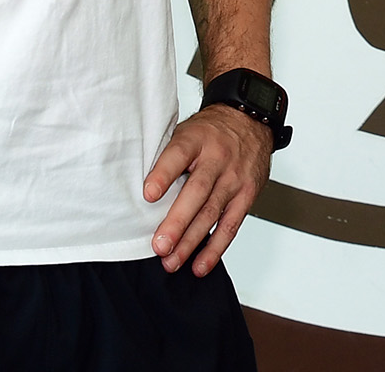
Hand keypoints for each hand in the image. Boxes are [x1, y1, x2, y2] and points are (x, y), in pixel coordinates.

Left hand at [144, 102, 271, 275]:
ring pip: (212, 213)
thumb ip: (167, 154)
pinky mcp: (246, 195)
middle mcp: (217, 159)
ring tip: (172, 261)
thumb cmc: (211, 131)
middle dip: (177, 222)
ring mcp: (234, 179)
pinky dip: (215, 248)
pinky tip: (199, 264)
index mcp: (197, 139)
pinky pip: (231, 226)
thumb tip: (134, 184)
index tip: (148, 195)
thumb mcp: (188, 129)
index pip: (179, 155)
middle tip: (160, 245)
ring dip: (191, 241)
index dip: (163, 175)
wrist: (250, 120)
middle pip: (197, 192)